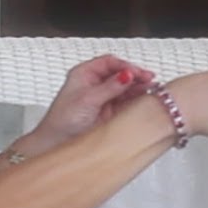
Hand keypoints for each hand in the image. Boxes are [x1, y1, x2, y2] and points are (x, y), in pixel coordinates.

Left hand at [30, 55, 155, 150]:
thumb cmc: (62, 121)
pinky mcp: (110, 113)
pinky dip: (137, 100)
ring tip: (151, 89)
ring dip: (138, 87)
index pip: (109, 63)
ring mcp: (103, 98)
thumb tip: (127, 75)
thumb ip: (109, 87)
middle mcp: (94, 84)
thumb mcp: (87, 99)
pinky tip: (145, 100)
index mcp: (84, 74)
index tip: (137, 72)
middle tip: (149, 79)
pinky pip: (126, 102)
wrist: (56, 144)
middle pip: (120, 74)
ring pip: (125, 88)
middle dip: (135, 75)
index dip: (125, 65)